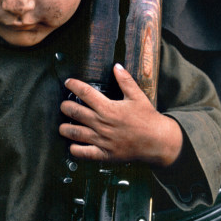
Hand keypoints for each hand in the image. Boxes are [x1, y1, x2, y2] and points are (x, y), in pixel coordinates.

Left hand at [59, 64, 182, 166]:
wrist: (157, 141)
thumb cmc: (147, 119)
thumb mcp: (137, 96)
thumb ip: (125, 81)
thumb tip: (117, 66)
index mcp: (109, 108)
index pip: (85, 93)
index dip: (74, 85)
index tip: (68, 82)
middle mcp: (102, 123)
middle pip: (75, 112)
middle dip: (66, 107)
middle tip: (64, 105)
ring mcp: (102, 140)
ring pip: (76, 133)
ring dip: (65, 129)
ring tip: (62, 127)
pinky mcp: (104, 154)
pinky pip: (84, 153)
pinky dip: (75, 149)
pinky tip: (73, 145)